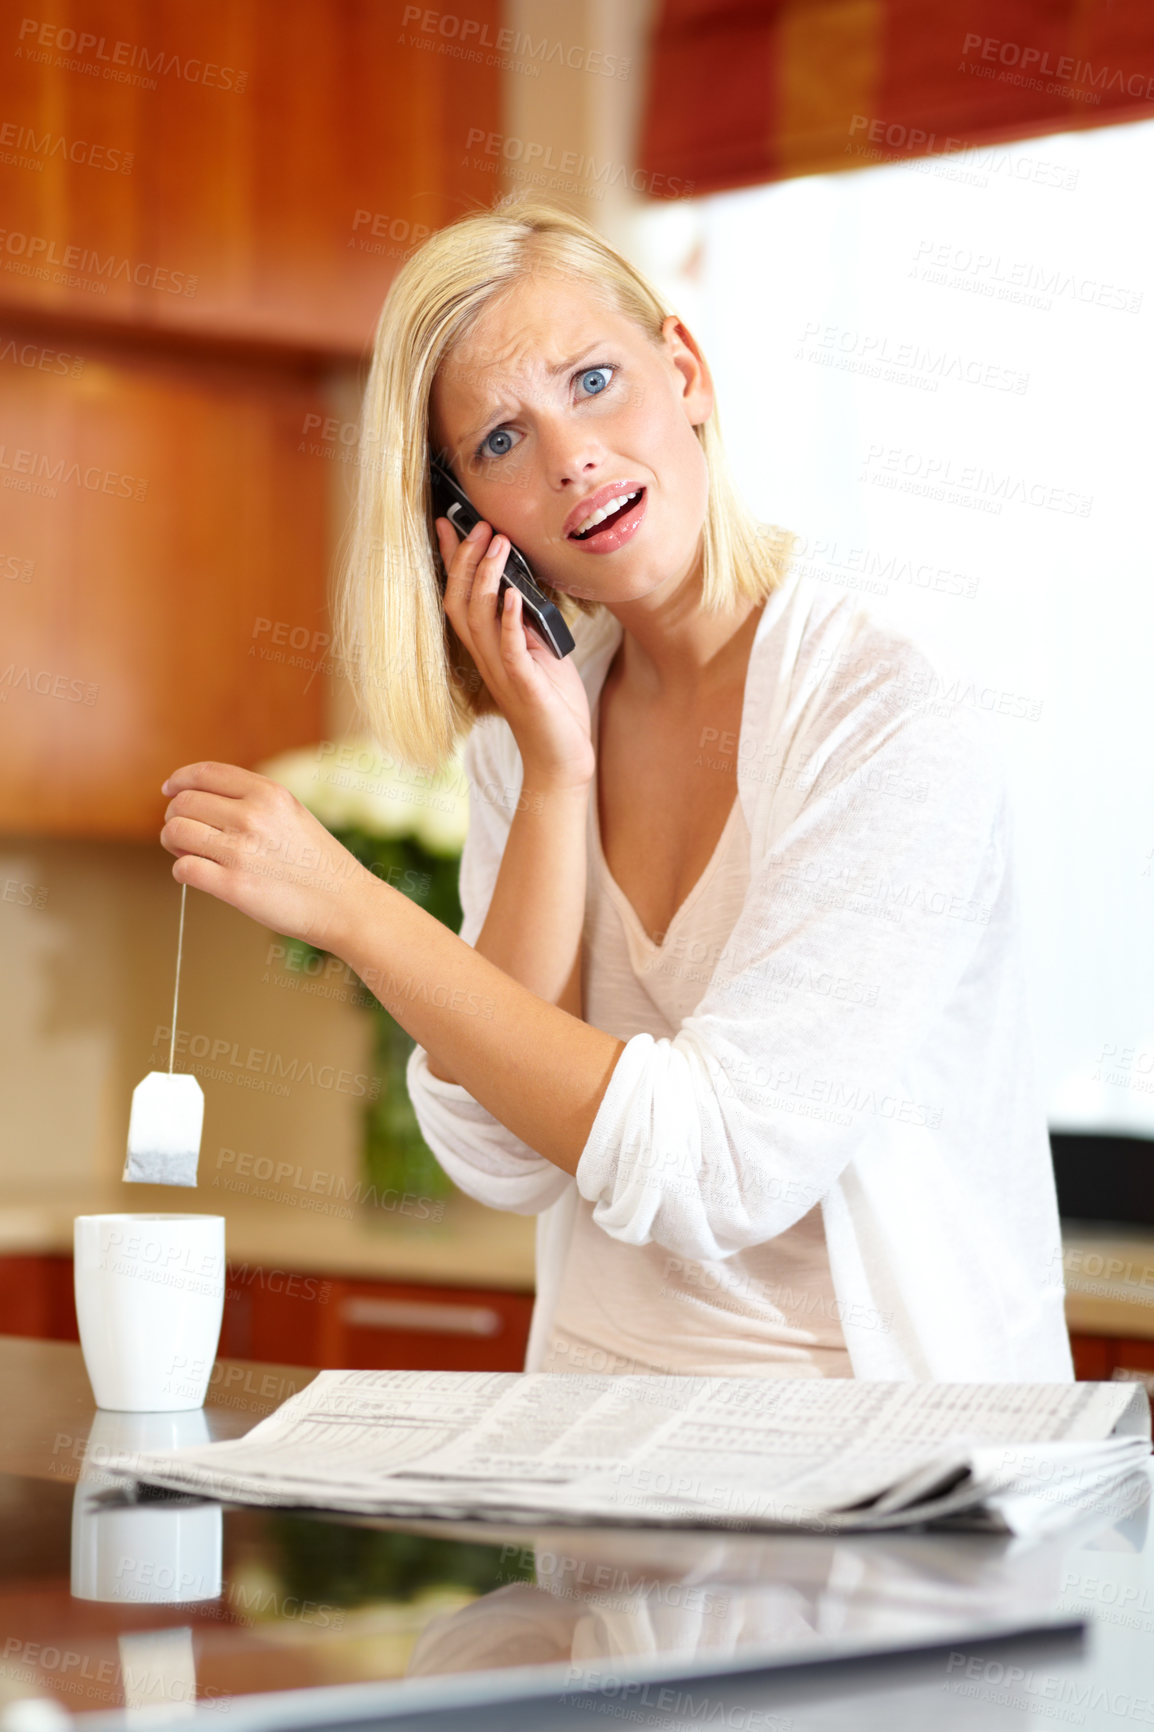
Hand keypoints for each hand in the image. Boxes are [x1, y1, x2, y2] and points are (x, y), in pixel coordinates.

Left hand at [160, 762, 373, 951]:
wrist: (346, 904)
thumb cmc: (319, 863)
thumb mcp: (293, 814)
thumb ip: (253, 801)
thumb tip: (202, 799)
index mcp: (269, 793)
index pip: (204, 773)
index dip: (179, 780)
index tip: (170, 790)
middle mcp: (252, 816)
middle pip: (183, 803)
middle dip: (175, 817)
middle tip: (183, 833)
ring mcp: (241, 851)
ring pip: (175, 832)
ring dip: (173, 843)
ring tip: (189, 853)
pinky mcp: (234, 885)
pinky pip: (183, 868)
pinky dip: (183, 871)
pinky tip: (197, 875)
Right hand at [436, 516, 593, 788]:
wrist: (561, 757)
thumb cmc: (552, 707)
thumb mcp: (540, 654)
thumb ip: (527, 624)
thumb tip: (523, 587)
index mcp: (488, 647)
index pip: (460, 596)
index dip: (452, 560)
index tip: (448, 524)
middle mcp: (486, 657)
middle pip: (460, 601)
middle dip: (466, 560)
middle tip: (480, 525)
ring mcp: (501, 672)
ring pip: (478, 618)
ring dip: (487, 578)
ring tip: (498, 546)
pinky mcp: (523, 685)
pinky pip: (508, 648)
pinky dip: (509, 619)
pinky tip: (514, 595)